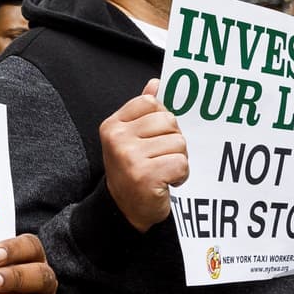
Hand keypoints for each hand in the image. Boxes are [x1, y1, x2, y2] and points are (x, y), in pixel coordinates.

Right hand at [101, 79, 187, 231]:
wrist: (124, 209)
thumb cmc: (132, 170)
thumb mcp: (131, 138)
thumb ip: (142, 111)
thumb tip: (155, 83)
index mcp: (113, 125)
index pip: (151, 103)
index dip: (161, 120)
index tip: (154, 138)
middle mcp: (117, 139)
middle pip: (169, 121)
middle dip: (173, 140)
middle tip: (160, 158)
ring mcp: (129, 157)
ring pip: (178, 143)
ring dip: (178, 159)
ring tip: (163, 171)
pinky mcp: (145, 176)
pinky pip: (181, 163)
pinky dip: (181, 175)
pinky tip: (167, 182)